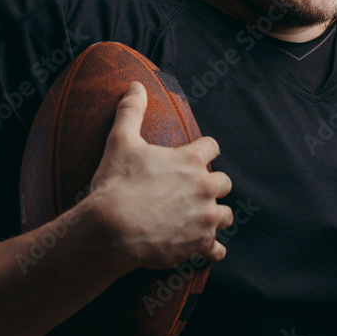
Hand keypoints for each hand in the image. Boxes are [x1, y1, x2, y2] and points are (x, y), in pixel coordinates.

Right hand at [80, 81, 233, 270]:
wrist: (110, 230)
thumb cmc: (116, 184)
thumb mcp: (120, 141)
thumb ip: (130, 111)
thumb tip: (135, 86)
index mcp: (190, 160)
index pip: (212, 146)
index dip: (203, 150)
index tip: (195, 156)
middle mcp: (205, 188)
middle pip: (224, 182)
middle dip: (211, 184)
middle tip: (193, 190)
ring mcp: (205, 219)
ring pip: (226, 215)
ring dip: (215, 215)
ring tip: (200, 217)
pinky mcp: (199, 245)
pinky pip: (218, 250)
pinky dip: (212, 249)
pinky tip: (204, 247)